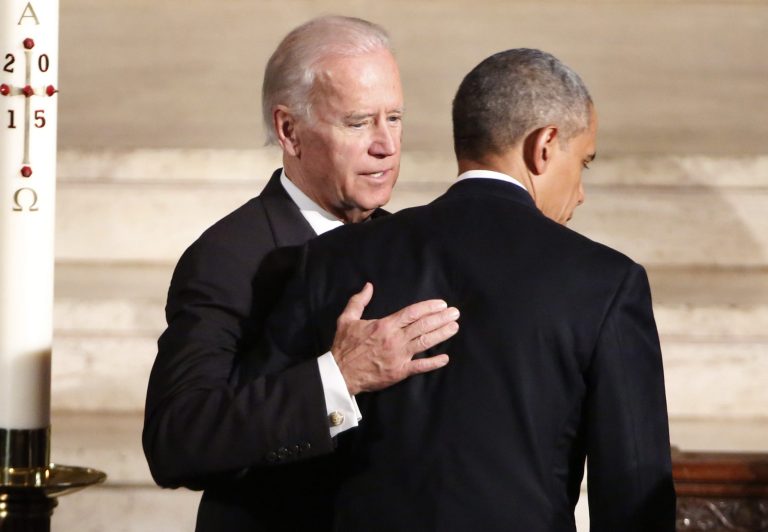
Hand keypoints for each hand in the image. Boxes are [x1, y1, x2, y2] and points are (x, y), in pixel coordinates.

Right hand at [331, 282, 458, 394]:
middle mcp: (395, 339)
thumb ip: (359, 301)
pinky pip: (420, 367)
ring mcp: (399, 356)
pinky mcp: (399, 372)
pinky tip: (445, 358)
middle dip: (441, 318)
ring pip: (425, 342)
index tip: (441, 304)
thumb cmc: (344, 346)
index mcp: (385, 325)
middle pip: (423, 326)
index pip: (412, 313)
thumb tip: (368, 286)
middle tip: (455, 313)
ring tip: (454, 328)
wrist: (340, 373)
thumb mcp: (347, 319)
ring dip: (442, 335)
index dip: (429, 307)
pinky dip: (433, 363)